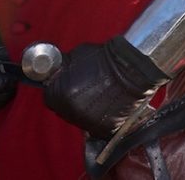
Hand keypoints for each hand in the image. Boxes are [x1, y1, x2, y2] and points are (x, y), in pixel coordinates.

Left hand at [43, 36, 167, 138]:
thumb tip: (54, 71)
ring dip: (83, 110)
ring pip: (78, 118)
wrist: (134, 68)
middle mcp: (72, 110)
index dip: (58, 89)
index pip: (50, 96)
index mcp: (61, 93)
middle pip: (63, 109)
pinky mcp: (103, 129)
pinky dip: (98, 118)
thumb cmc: (108, 59)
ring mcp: (87, 121)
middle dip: (70, 100)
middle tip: (84, 89)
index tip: (66, 84)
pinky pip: (94, 126)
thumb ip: (63, 68)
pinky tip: (105, 105)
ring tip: (98, 96)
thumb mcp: (78, 55)